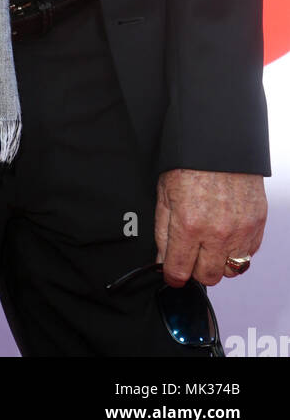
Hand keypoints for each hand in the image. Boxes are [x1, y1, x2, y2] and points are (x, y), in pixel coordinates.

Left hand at [155, 168, 266, 286]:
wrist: (219, 142)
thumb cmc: (190, 162)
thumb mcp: (164, 194)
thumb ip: (162, 232)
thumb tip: (162, 259)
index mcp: (189, 224)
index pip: (179, 271)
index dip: (172, 275)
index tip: (171, 272)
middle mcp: (217, 232)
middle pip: (207, 277)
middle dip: (195, 269)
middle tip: (190, 253)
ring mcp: (240, 230)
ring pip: (229, 270)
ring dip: (218, 262)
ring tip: (209, 242)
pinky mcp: (256, 225)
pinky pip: (248, 254)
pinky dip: (236, 250)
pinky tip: (226, 233)